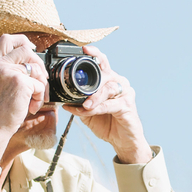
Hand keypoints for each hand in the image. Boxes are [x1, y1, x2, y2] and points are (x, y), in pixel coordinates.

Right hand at [0, 34, 45, 164]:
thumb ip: (9, 69)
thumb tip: (33, 61)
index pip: (6, 39)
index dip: (22, 40)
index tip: (32, 48)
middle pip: (26, 50)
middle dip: (38, 64)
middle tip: (40, 79)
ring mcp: (8, 71)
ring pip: (36, 68)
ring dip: (40, 85)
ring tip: (33, 100)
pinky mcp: (20, 81)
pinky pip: (39, 84)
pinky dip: (39, 97)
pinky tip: (31, 107)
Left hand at [72, 46, 149, 164]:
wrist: (123, 141)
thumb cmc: (108, 124)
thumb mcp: (89, 113)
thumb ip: (79, 104)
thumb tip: (63, 101)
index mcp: (110, 81)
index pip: (103, 62)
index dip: (95, 54)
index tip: (84, 49)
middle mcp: (119, 83)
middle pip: (104, 74)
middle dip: (90, 82)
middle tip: (78, 90)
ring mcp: (125, 93)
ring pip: (107, 89)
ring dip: (94, 97)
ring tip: (85, 105)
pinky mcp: (128, 105)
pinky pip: (110, 104)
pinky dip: (97, 108)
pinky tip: (89, 111)